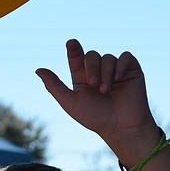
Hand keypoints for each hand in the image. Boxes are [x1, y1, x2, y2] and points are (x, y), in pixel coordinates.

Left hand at [35, 39, 158, 153]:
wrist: (121, 127)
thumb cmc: (96, 118)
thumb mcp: (71, 102)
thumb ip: (54, 86)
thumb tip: (38, 70)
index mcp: (83, 77)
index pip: (76, 57)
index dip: (73, 49)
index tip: (71, 43)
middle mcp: (99, 72)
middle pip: (91, 56)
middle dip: (91, 68)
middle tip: (93, 85)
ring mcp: (115, 70)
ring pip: (107, 58)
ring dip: (105, 73)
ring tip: (106, 91)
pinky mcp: (131, 70)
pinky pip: (125, 57)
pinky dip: (120, 65)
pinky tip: (118, 78)